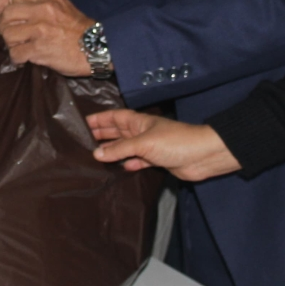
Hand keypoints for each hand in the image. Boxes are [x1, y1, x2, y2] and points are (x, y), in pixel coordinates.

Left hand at [0, 0, 92, 76]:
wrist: (98, 49)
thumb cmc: (79, 30)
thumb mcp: (62, 7)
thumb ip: (41, 5)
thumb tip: (14, 11)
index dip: (7, 9)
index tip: (8, 20)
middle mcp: (44, 9)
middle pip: (7, 14)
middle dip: (4, 27)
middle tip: (11, 37)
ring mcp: (41, 29)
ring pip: (7, 34)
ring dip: (10, 44)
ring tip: (19, 48)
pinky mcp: (40, 49)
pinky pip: (15, 53)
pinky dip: (17, 58)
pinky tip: (25, 59)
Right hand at [88, 109, 241, 179]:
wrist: (202, 155)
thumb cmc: (174, 141)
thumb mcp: (143, 143)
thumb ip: (120, 149)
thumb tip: (97, 154)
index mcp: (138, 121)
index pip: (114, 117)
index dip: (99, 119)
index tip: (82, 123)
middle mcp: (142, 132)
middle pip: (117, 132)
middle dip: (102, 135)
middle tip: (83, 141)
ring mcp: (149, 147)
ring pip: (126, 148)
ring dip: (113, 151)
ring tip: (95, 156)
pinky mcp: (157, 161)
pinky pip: (138, 161)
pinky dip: (129, 164)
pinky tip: (121, 168)